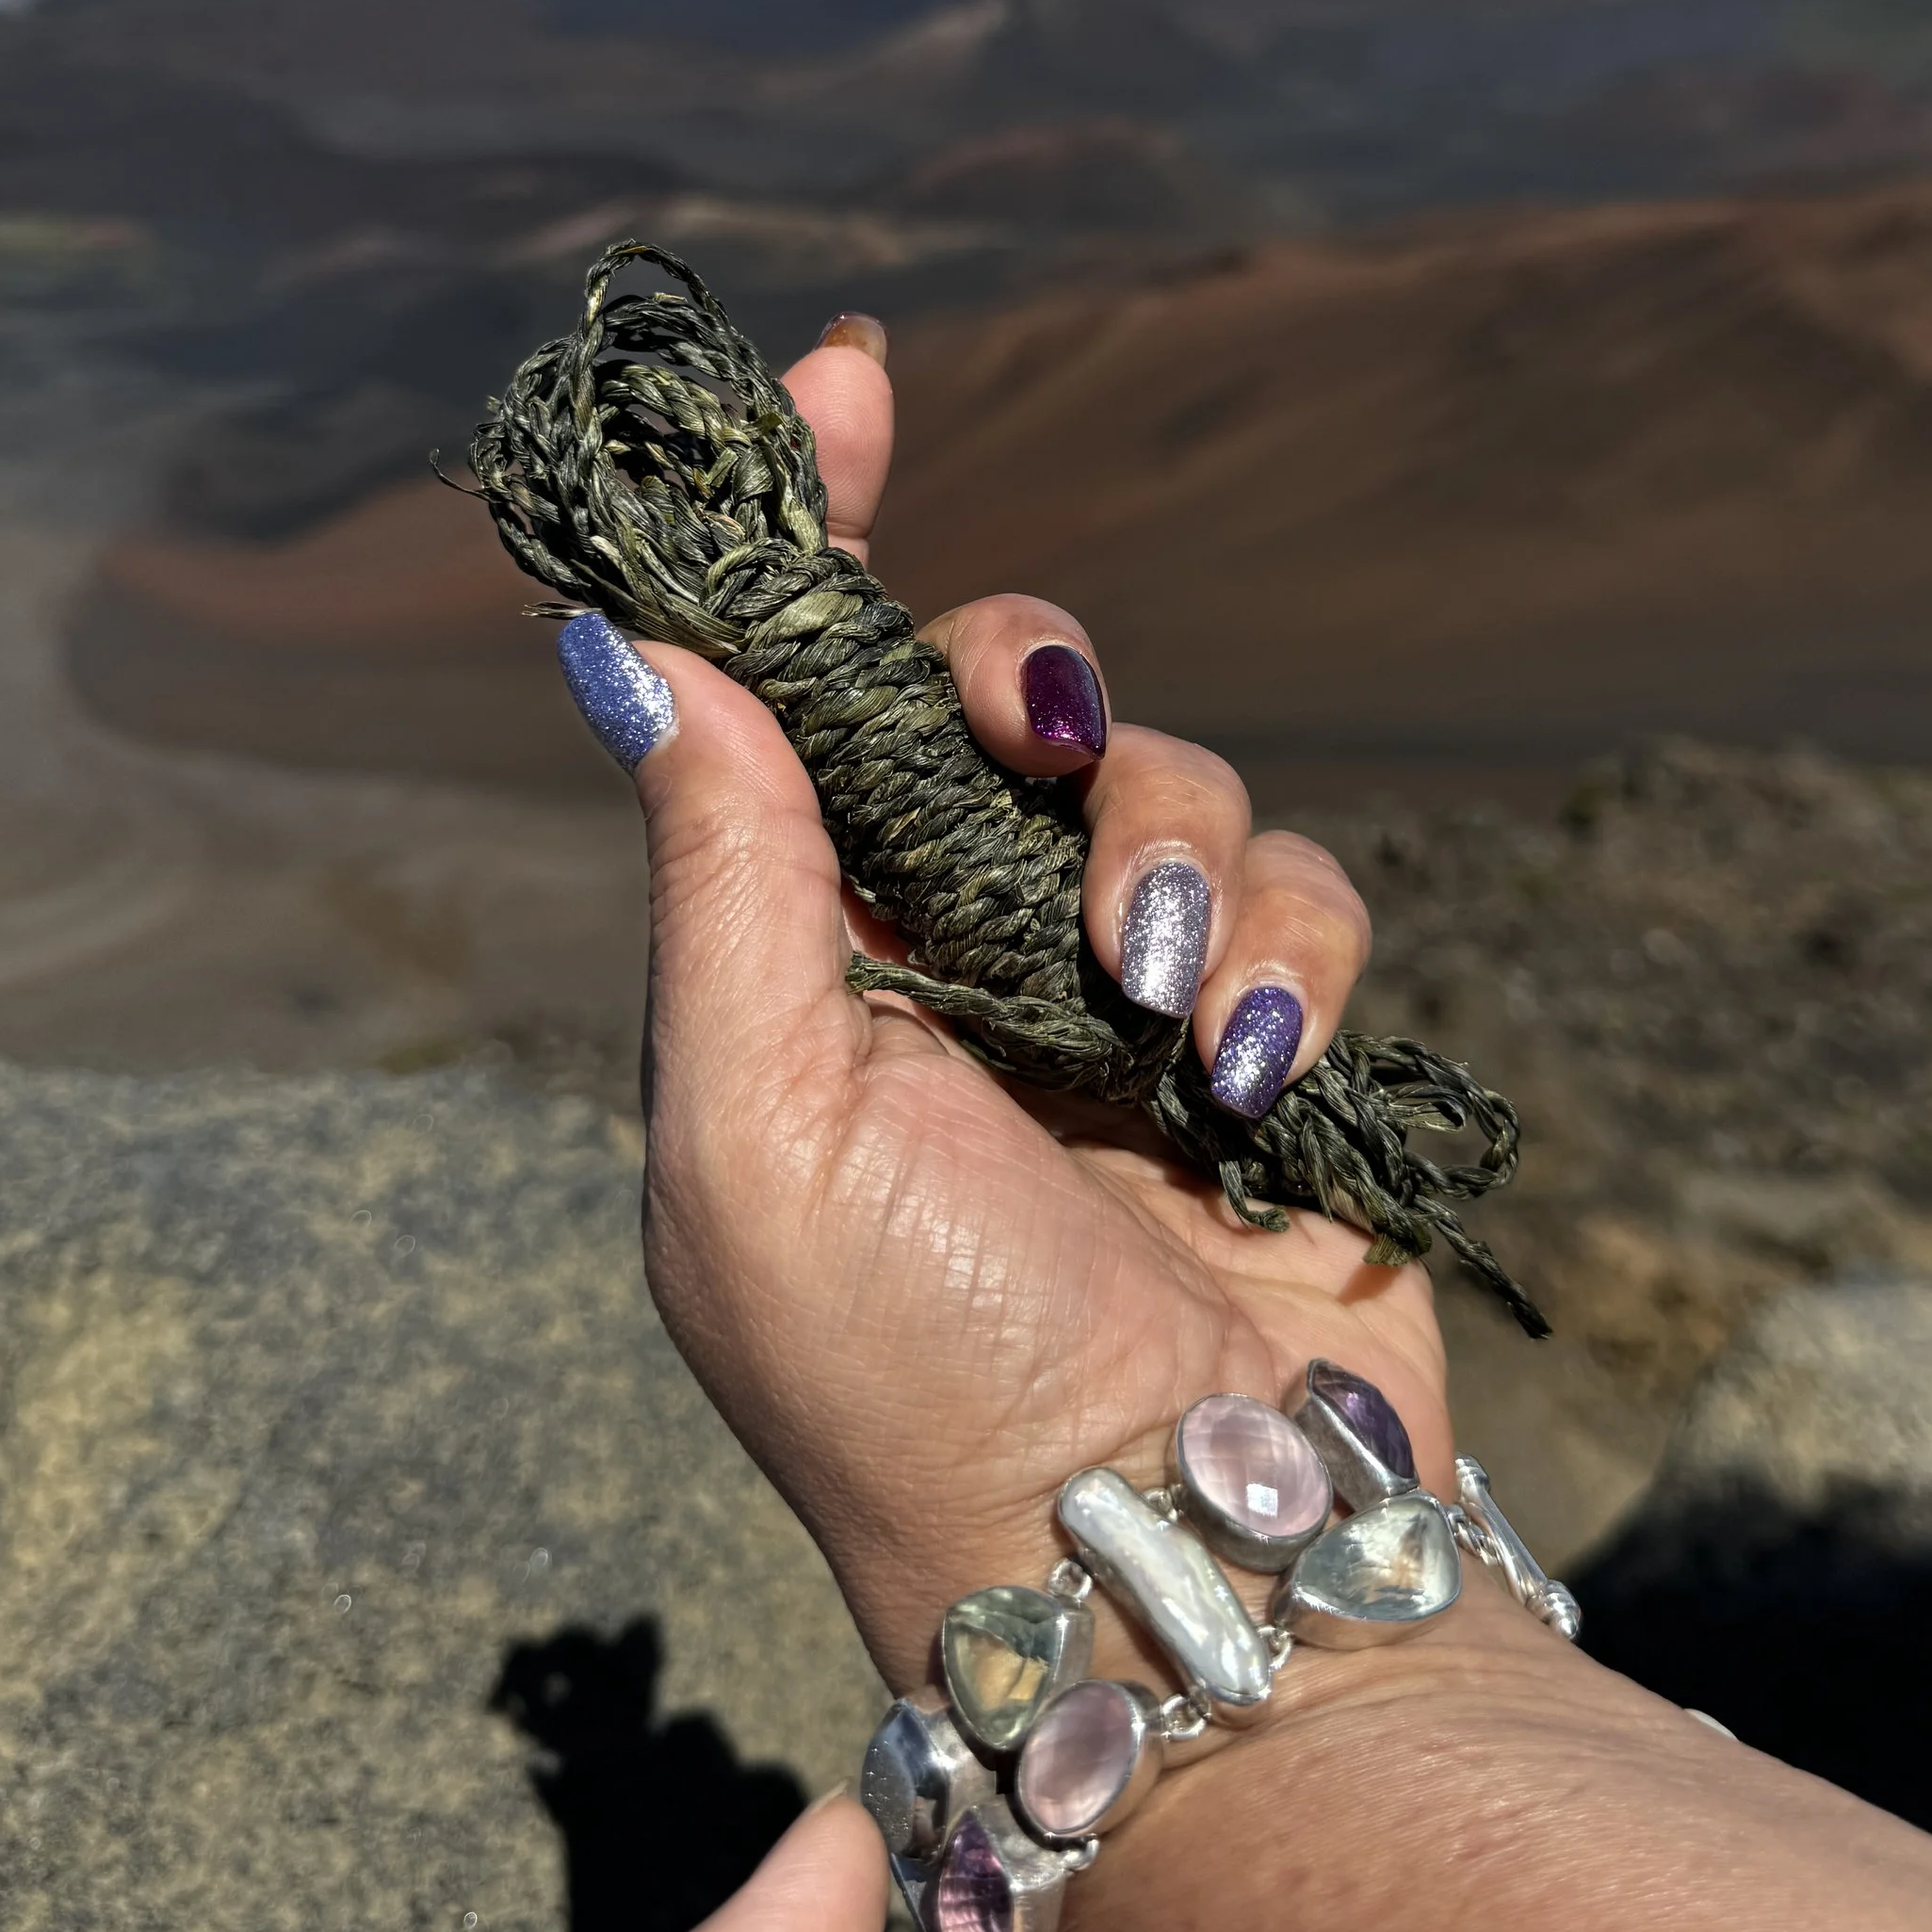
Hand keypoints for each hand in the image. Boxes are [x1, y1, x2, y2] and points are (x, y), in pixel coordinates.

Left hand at [568, 319, 1451, 1690]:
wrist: (1159, 1562)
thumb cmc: (910, 1378)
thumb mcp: (759, 1134)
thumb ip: (725, 880)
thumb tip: (629, 645)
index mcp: (802, 951)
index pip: (793, 684)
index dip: (811, 519)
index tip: (845, 369)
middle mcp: (955, 947)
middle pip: (1005, 688)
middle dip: (1035, 688)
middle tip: (1036, 744)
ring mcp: (1117, 993)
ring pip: (1171, 774)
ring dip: (1178, 861)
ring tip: (1164, 1024)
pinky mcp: (1264, 1037)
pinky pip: (1302, 894)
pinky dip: (1287, 955)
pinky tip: (1255, 1081)